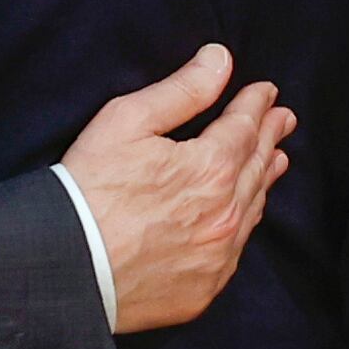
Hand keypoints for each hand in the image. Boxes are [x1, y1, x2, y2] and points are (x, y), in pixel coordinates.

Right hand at [60, 44, 295, 333]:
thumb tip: (220, 59)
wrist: (65, 267)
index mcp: (212, 168)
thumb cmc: (88, 190)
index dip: (256, 105)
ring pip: (253, 210)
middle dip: (270, 137)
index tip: (267, 93)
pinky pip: (235, 250)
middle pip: (258, 166)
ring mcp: (217, 256)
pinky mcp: (204, 289)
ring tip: (275, 160)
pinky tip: (244, 215)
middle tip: (283, 120)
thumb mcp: (127, 122)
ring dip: (264, 179)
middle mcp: (225, 214)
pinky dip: (244, 224)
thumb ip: (182, 90)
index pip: (245, 127)